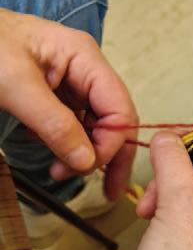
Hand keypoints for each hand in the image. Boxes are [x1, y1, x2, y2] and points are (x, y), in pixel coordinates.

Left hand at [0, 8, 136, 198]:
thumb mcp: (15, 86)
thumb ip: (54, 124)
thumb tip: (86, 161)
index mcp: (85, 58)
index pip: (119, 108)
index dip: (112, 142)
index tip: (88, 166)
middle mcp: (86, 72)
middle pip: (115, 121)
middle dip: (109, 156)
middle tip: (108, 191)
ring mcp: (72, 85)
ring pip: (95, 129)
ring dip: (85, 156)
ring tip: (59, 171)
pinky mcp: (57, 98)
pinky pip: (73, 128)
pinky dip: (66, 147)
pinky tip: (51, 154)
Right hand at [119, 132, 192, 249]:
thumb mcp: (183, 204)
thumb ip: (175, 163)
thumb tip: (168, 138)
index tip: (174, 142)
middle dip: (176, 180)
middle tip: (155, 188)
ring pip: (188, 203)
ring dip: (164, 198)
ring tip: (147, 211)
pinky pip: (176, 225)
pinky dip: (161, 218)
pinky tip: (149, 225)